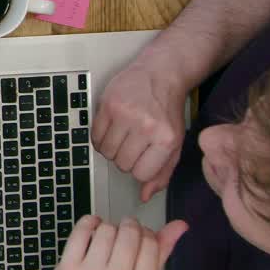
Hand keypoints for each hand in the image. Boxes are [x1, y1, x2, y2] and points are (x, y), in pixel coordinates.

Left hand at [46, 216, 187, 269]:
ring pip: (106, 229)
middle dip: (129, 227)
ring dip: (108, 227)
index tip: (141, 235)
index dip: (146, 233)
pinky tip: (92, 228)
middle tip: (125, 232)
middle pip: (129, 232)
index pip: (151, 243)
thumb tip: (179, 226)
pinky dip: (89, 222)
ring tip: (108, 236)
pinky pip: (81, 231)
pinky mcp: (67, 268)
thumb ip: (160, 255)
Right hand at [92, 59, 191, 201]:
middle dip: (125, 159)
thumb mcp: (175, 143)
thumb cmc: (168, 110)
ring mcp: (124, 115)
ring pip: (106, 152)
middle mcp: (145, 127)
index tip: (143, 159)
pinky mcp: (107, 105)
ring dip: (112, 149)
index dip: (139, 170)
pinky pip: (94, 136)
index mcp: (166, 140)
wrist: (161, 73)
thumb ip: (162, 172)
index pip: (141, 174)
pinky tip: (112, 129)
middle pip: (122, 164)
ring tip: (123, 136)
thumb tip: (145, 195)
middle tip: (133, 145)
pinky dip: (101, 138)